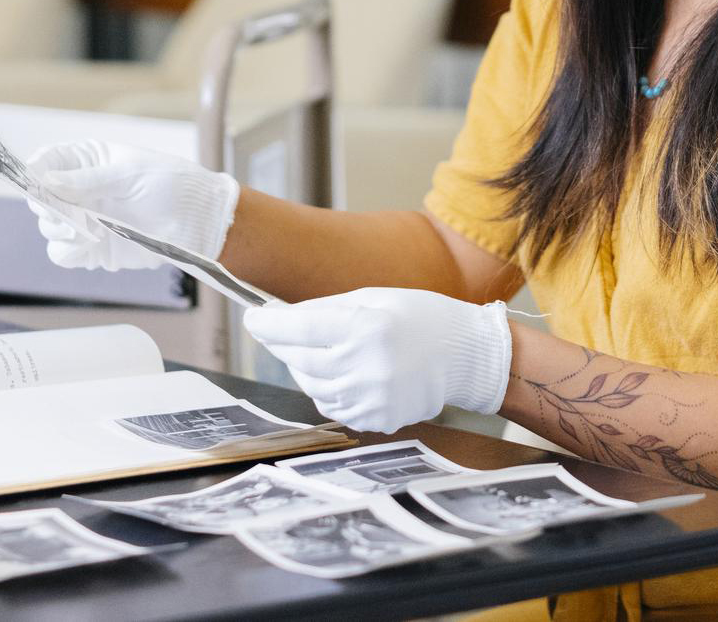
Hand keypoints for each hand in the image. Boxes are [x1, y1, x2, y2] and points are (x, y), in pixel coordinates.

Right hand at [24, 140, 238, 270]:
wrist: (198, 222)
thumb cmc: (172, 185)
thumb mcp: (130, 174)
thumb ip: (89, 179)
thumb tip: (47, 180)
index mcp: (89, 160)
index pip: (48, 161)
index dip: (36, 170)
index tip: (35, 181)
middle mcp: (80, 190)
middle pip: (40, 198)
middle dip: (46, 206)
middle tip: (65, 213)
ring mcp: (84, 219)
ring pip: (48, 227)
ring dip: (59, 229)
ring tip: (88, 229)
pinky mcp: (92, 247)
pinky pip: (62, 253)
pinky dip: (69, 251)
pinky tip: (90, 244)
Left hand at [241, 288, 511, 433]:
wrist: (465, 356)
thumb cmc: (420, 318)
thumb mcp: (374, 299)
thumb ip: (326, 310)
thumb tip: (282, 318)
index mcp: (365, 328)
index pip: (298, 328)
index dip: (268, 325)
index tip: (252, 319)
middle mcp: (365, 366)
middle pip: (299, 359)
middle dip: (284, 344)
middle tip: (280, 331)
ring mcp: (370, 397)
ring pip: (312, 385)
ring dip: (306, 367)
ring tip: (325, 350)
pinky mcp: (375, 418)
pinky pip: (333, 405)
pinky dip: (328, 389)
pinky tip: (345, 372)